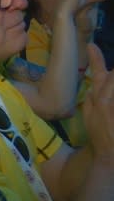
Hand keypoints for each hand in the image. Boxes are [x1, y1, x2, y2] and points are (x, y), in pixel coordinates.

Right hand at [82, 43, 113, 165]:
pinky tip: (109, 106)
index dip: (95, 59)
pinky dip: (111, 94)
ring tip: (106, 101)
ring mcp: (112, 107)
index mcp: (97, 98)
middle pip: (111, 78)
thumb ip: (90, 101)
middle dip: (112, 74)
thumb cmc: (99, 136)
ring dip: (112, 81)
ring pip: (112, 85)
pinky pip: (110, 98)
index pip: (96, 74)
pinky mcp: (111, 113)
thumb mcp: (88, 117)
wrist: (109, 155)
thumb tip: (91, 87)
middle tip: (110, 72)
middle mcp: (105, 99)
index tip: (91, 45)